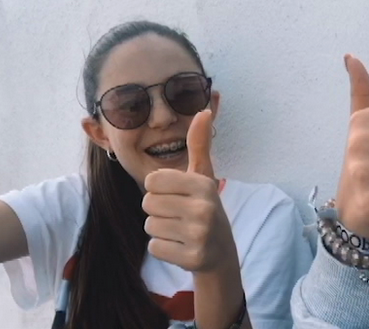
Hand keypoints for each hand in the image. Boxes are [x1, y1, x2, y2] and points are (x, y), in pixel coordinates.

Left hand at [142, 110, 232, 271]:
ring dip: (160, 230)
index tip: (177, 196)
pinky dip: (163, 249)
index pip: (152, 180)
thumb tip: (203, 110)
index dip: (159, 189)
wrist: (220, 252)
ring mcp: (200, 235)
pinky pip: (154, 248)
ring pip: (149, 226)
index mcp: (203, 184)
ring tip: (181, 230)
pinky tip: (181, 247)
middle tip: (179, 215)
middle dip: (158, 210)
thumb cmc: (205, 208)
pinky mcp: (193, 257)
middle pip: (148, 203)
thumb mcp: (203, 176)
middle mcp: (204, 208)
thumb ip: (199, 144)